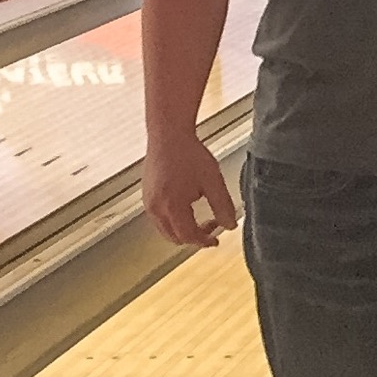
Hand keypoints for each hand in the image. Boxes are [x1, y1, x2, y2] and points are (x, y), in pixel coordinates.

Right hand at [144, 134, 237, 248]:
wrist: (169, 135)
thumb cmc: (189, 154)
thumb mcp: (213, 182)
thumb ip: (223, 206)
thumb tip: (230, 226)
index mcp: (172, 206)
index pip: (188, 236)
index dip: (204, 241)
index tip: (215, 240)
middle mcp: (155, 207)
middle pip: (174, 237)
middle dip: (194, 237)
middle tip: (211, 227)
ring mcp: (148, 202)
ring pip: (165, 229)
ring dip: (183, 229)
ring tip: (201, 217)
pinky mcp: (146, 195)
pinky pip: (158, 218)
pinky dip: (173, 220)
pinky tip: (187, 207)